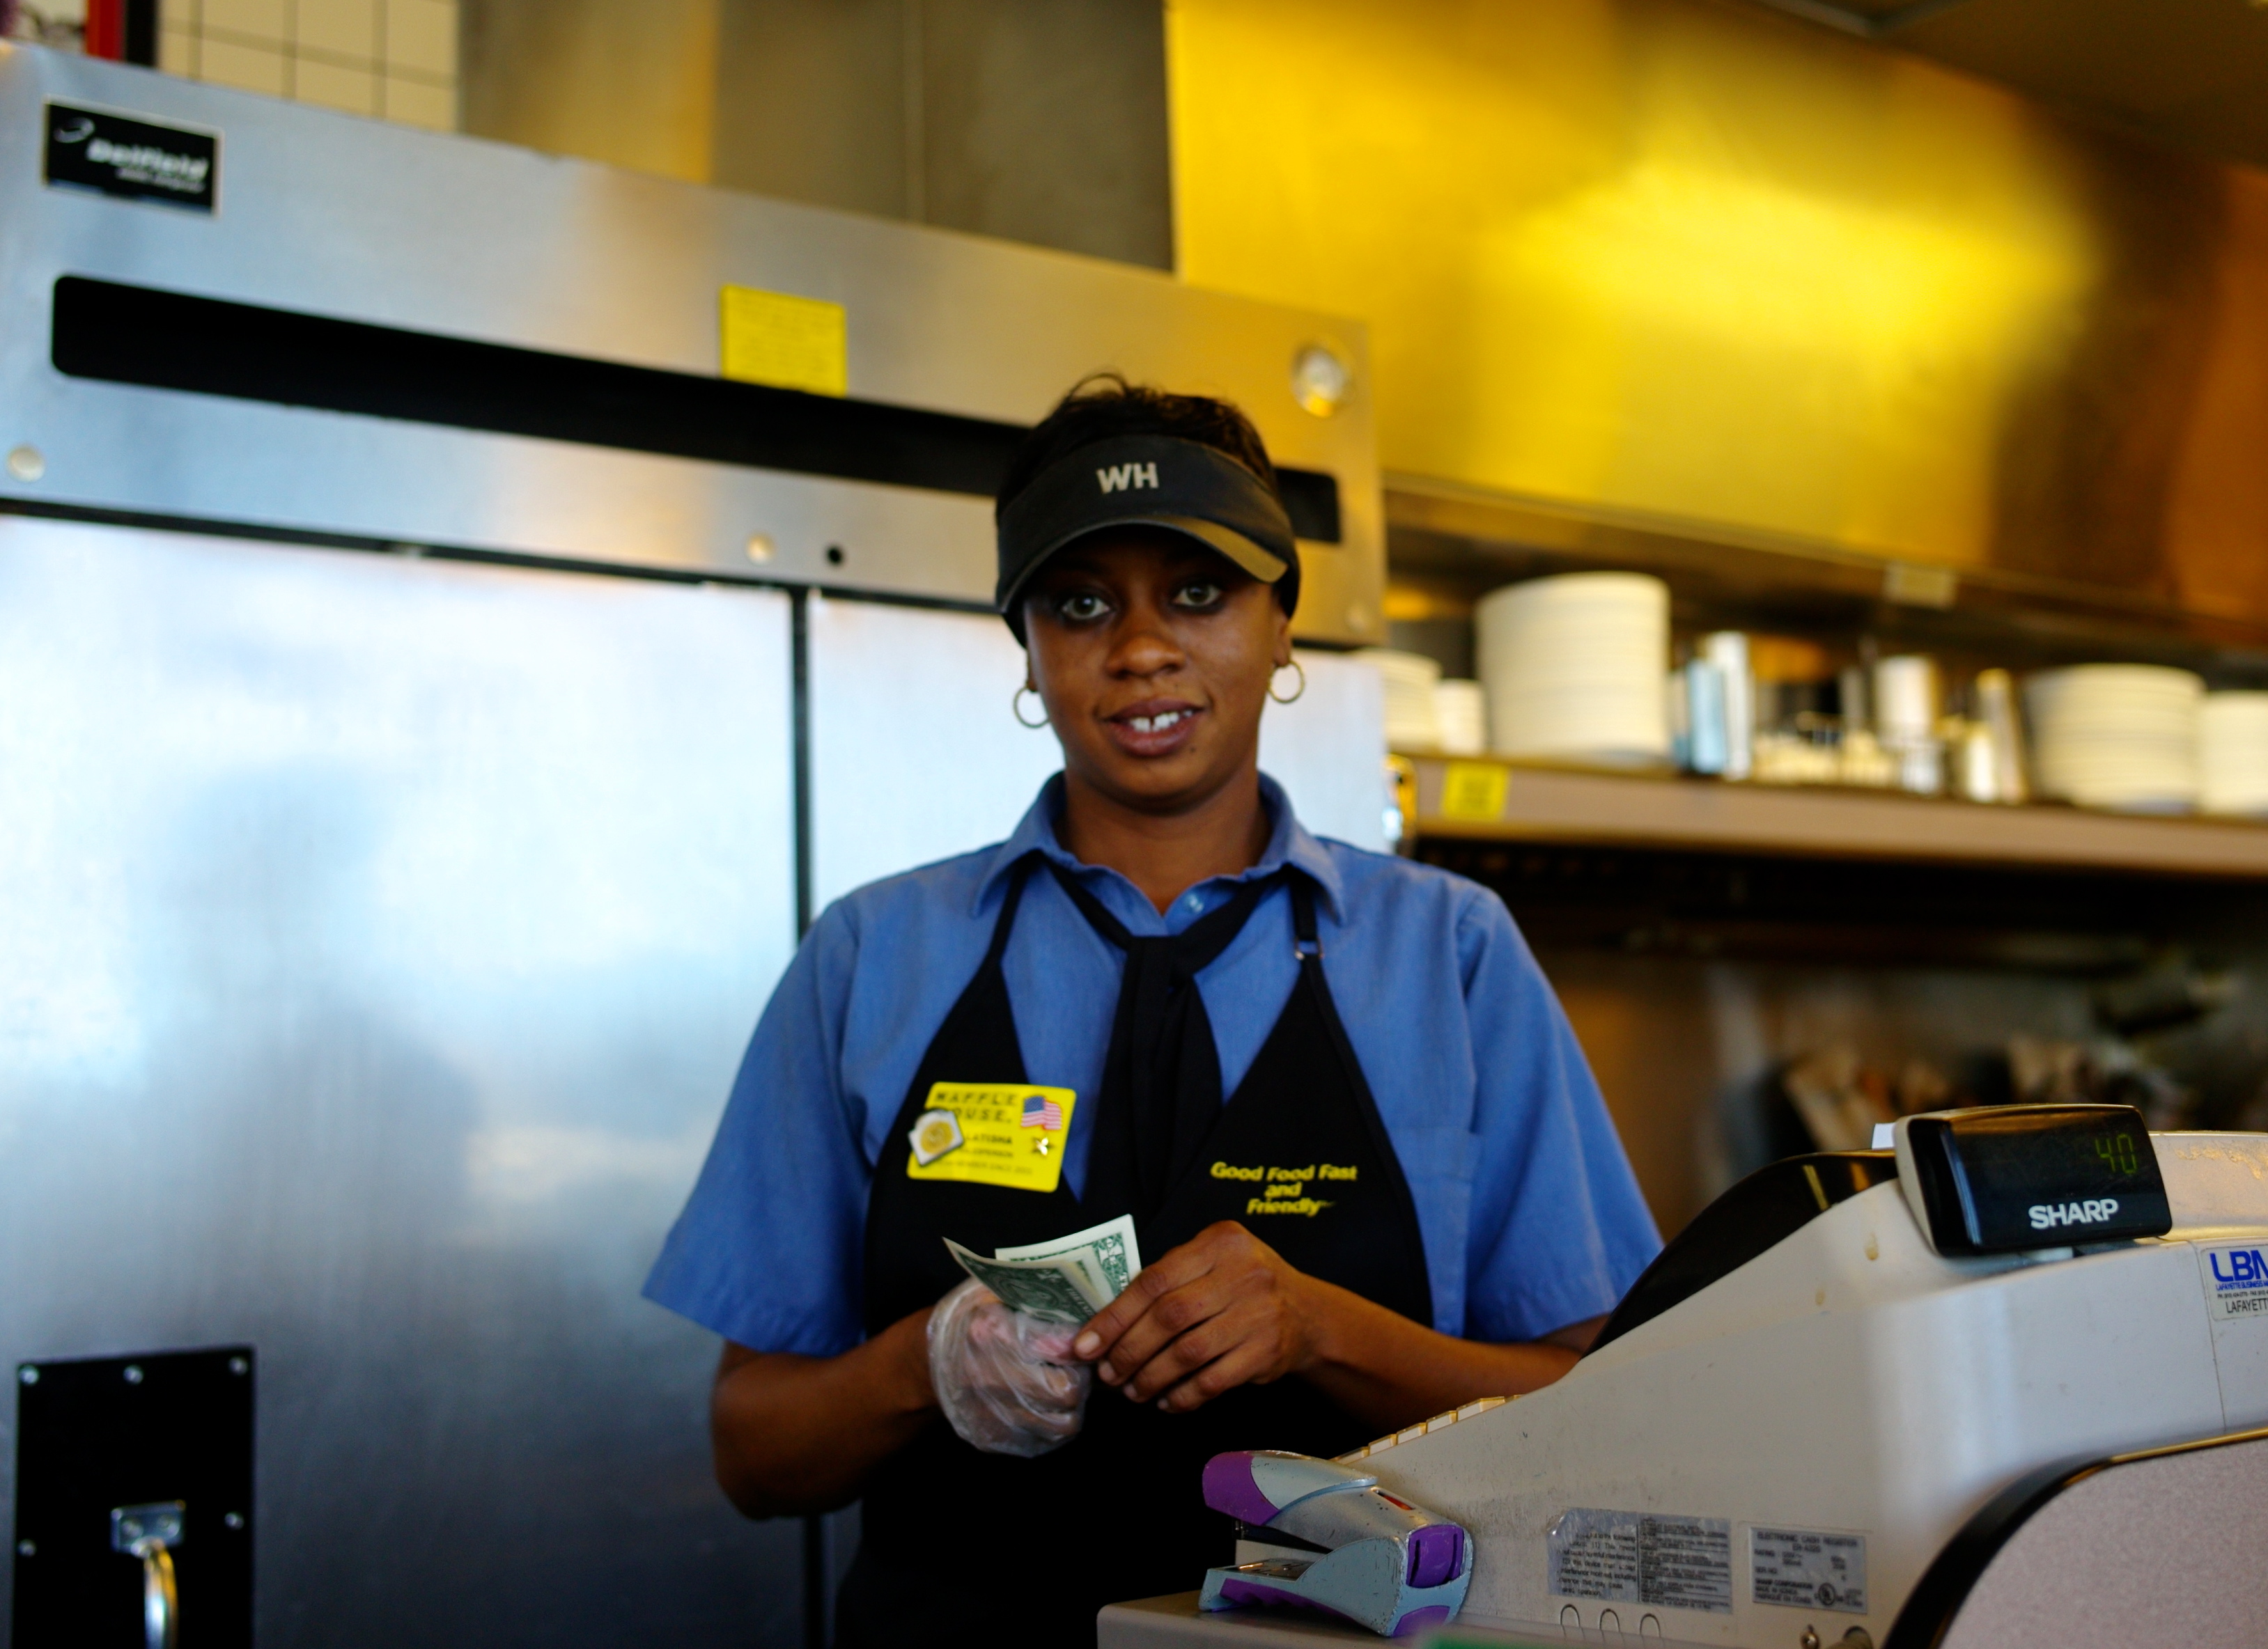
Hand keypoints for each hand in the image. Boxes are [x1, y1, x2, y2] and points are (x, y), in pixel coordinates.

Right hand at [927, 1278, 1092, 1456]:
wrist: (929, 1360)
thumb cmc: (970, 1319)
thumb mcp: (995, 1295)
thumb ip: (1036, 1304)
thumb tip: (1085, 1314)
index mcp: (991, 1332)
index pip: (1061, 1346)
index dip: (1079, 1343)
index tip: (1082, 1339)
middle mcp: (989, 1376)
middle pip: (1067, 1390)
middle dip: (1080, 1376)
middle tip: (1075, 1364)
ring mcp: (989, 1413)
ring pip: (1063, 1422)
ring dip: (1071, 1404)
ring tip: (1061, 1383)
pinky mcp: (991, 1437)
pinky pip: (1044, 1440)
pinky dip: (1052, 1422)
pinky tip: (1045, 1403)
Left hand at [1071, 1221, 1323, 1412]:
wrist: (1309, 1314)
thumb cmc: (1242, 1286)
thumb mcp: (1213, 1263)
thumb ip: (1169, 1280)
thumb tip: (1105, 1324)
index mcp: (1220, 1242)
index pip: (1154, 1279)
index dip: (1114, 1316)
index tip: (1085, 1345)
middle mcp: (1243, 1273)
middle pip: (1169, 1316)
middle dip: (1128, 1350)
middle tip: (1107, 1374)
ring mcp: (1258, 1313)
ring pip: (1189, 1352)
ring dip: (1151, 1377)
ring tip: (1132, 1391)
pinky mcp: (1267, 1352)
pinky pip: (1213, 1380)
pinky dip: (1183, 1396)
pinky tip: (1165, 1402)